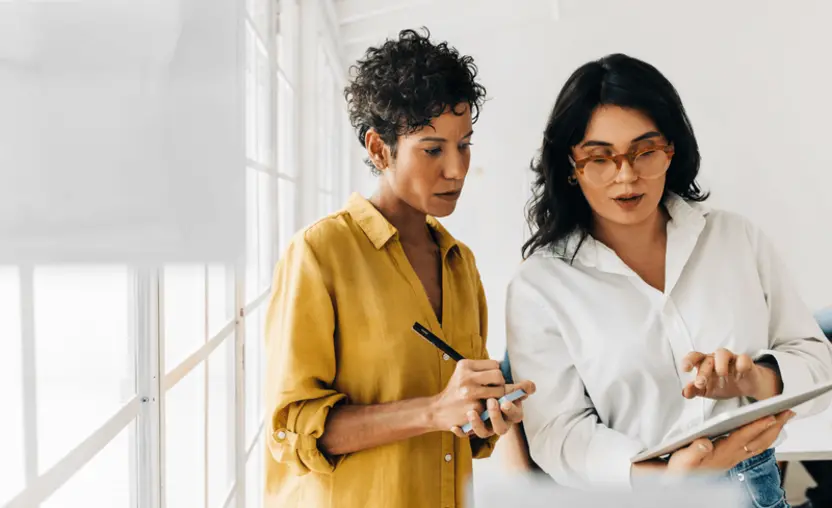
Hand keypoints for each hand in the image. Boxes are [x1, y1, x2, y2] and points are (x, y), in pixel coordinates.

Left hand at [450, 380, 535, 438]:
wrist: (469, 399)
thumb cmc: (492, 392)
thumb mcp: (503, 388)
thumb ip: (515, 388)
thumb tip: (531, 386)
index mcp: (509, 413)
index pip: (516, 415)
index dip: (511, 410)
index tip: (505, 402)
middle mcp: (498, 422)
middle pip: (501, 427)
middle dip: (496, 415)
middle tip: (491, 402)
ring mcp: (484, 426)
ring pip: (484, 433)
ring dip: (478, 424)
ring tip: (471, 412)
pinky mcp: (470, 429)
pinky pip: (466, 434)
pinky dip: (461, 432)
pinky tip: (455, 426)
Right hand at [666, 410, 794, 472]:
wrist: (681, 480)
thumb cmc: (682, 467)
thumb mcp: (683, 459)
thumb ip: (694, 451)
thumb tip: (705, 443)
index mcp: (721, 453)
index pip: (742, 437)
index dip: (756, 427)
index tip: (770, 416)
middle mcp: (732, 456)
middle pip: (759, 441)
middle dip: (774, 426)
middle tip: (788, 412)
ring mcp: (735, 458)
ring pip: (761, 444)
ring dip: (774, 431)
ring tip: (784, 417)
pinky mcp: (734, 457)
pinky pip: (756, 447)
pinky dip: (766, 437)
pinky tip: (770, 430)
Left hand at [681, 349, 781, 400]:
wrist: (746, 387)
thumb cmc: (723, 385)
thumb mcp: (708, 390)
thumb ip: (695, 390)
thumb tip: (685, 393)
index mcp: (705, 363)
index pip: (694, 357)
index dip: (688, 361)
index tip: (685, 369)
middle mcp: (716, 359)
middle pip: (707, 359)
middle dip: (703, 371)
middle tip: (700, 383)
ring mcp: (731, 359)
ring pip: (722, 353)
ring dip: (720, 363)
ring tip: (721, 374)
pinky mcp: (745, 362)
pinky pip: (743, 358)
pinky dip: (741, 363)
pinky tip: (739, 372)